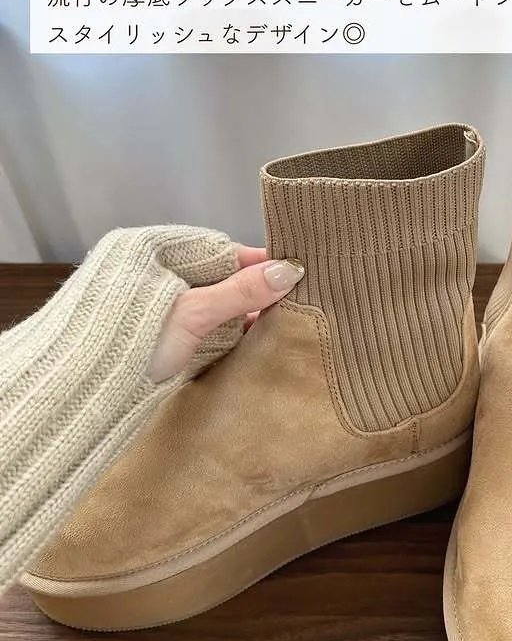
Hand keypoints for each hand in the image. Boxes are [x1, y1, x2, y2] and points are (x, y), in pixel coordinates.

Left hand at [148, 246, 303, 381]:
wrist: (88, 392)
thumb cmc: (136, 340)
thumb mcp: (193, 313)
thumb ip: (240, 291)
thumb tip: (290, 270)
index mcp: (153, 250)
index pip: (221, 249)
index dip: (258, 263)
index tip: (295, 274)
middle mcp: (155, 271)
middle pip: (221, 276)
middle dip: (254, 291)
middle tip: (294, 305)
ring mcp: (158, 304)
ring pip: (215, 302)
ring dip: (243, 314)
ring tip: (281, 325)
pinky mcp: (161, 334)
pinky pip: (205, 324)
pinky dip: (227, 331)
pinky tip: (252, 341)